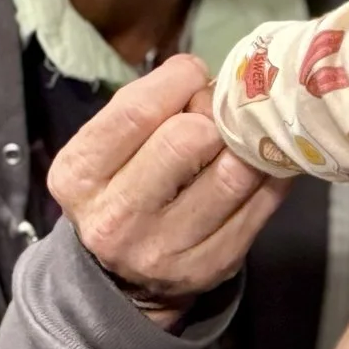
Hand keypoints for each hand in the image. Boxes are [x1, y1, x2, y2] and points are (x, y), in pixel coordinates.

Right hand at [46, 53, 284, 324]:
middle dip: (212, 115)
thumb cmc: (120, 184)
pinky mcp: (211, 267)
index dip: (178, 80)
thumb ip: (147, 106)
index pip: (137, 111)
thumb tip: (207, 81)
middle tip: (218, 114)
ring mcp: (164, 250)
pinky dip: (269, 174)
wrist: (122, 273)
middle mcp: (114, 218)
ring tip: (243, 135)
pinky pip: (260, 204)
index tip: (193, 75)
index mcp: (79, 175)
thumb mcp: (108, 145)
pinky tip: (262, 162)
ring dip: (247, 144)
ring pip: (233, 174)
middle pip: (187, 140)